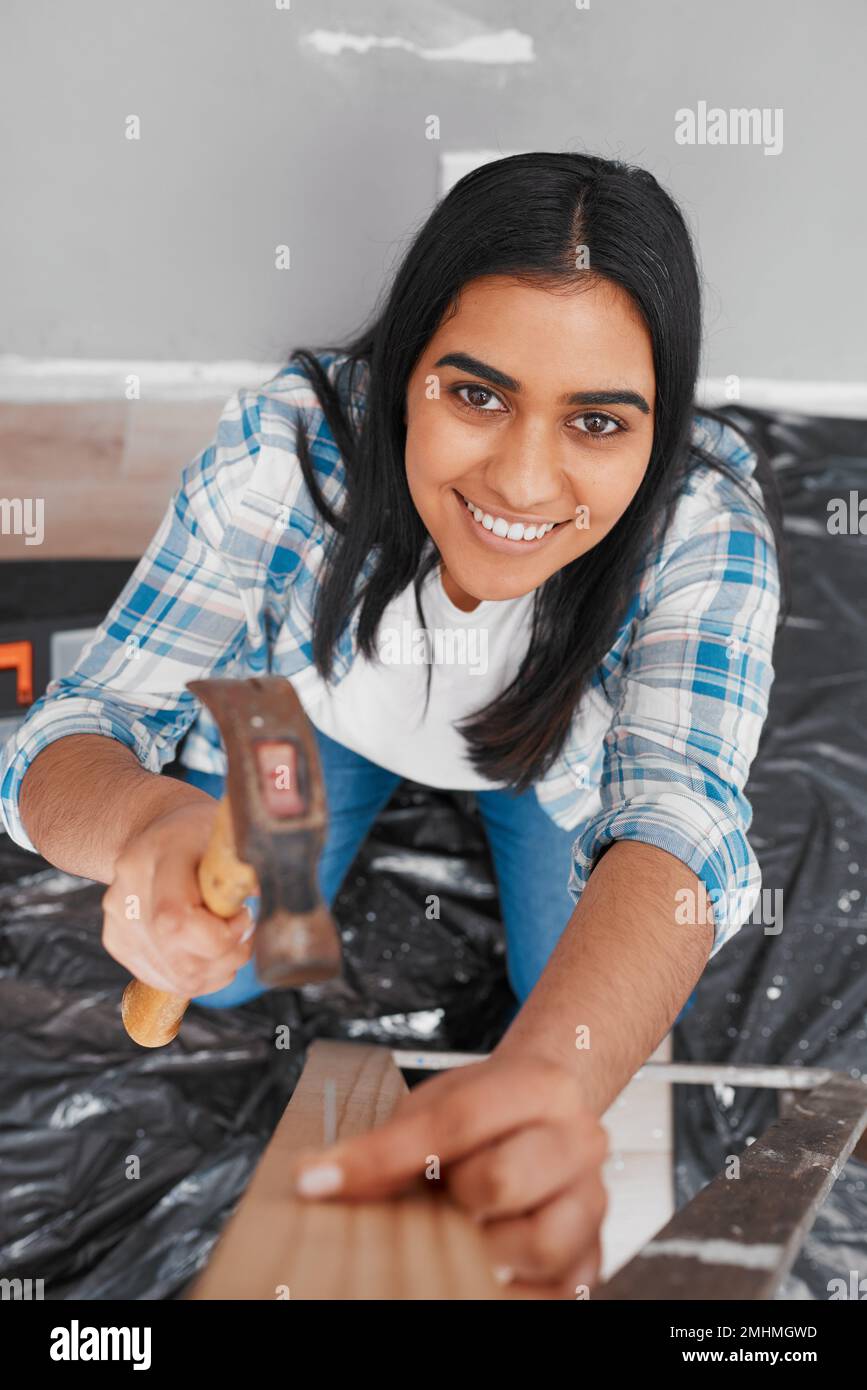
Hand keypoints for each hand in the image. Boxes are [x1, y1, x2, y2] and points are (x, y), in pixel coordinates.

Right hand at [102, 801, 253, 996]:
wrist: (154, 832)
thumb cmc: (196, 833)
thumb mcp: (225, 834)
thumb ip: (243, 868)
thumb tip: (258, 896)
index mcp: (152, 859)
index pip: (175, 921)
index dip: (220, 935)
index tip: (243, 915)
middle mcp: (125, 895)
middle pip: (180, 960)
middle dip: (227, 957)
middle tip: (244, 933)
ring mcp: (117, 924)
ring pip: (177, 979)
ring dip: (217, 970)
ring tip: (229, 940)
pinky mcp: (117, 943)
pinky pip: (166, 980)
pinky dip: (199, 975)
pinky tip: (209, 950)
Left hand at [294, 1052, 608, 1296]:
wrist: (544, 1119)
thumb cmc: (486, 1115)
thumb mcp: (434, 1108)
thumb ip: (385, 1145)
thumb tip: (316, 1180)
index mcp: (541, 1086)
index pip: (457, 1121)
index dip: (382, 1156)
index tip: (320, 1181)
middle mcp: (580, 1139)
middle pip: (500, 1180)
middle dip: (453, 1196)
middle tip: (441, 1195)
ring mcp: (592, 1199)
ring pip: (535, 1242)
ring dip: (482, 1246)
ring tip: (464, 1230)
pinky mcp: (593, 1253)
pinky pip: (556, 1290)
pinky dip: (511, 1290)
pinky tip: (484, 1269)